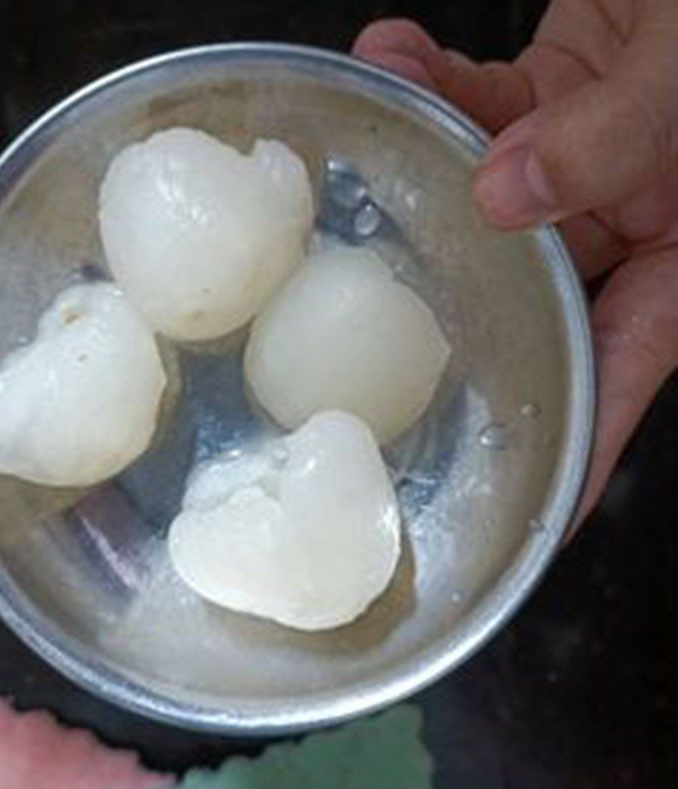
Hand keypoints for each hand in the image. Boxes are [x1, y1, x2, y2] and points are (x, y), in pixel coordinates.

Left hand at [353, 0, 677, 524]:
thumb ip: (611, 138)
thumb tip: (506, 193)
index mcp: (677, 253)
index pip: (618, 374)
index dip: (576, 447)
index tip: (527, 509)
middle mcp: (625, 222)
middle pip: (527, 298)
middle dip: (449, 303)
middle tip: (365, 335)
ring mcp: (579, 167)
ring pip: (482, 198)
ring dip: (424, 160)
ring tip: (379, 125)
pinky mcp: (544, 107)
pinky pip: (474, 112)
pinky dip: (432, 86)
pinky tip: (392, 57)